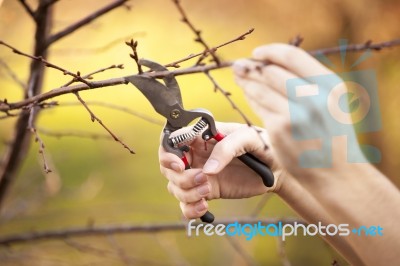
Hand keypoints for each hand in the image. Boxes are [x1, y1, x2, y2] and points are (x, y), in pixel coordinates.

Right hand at [159, 122, 281, 218]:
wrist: (278, 169)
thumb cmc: (264, 145)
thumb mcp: (248, 138)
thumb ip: (226, 148)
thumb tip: (207, 170)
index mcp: (202, 137)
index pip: (173, 140)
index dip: (168, 153)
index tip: (180, 163)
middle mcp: (197, 155)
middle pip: (168, 167)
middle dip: (179, 176)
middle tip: (200, 178)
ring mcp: (200, 174)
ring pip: (175, 186)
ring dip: (186, 192)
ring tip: (207, 192)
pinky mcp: (207, 192)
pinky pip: (187, 204)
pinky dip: (189, 209)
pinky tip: (204, 207)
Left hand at [233, 44, 365, 179]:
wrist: (337, 171)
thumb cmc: (333, 134)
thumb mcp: (332, 102)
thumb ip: (310, 82)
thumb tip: (275, 62)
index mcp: (329, 84)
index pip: (292, 56)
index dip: (270, 51)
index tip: (256, 52)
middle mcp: (313, 96)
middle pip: (271, 71)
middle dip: (252, 65)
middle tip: (240, 64)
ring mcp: (295, 113)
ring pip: (260, 87)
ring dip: (246, 79)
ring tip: (238, 74)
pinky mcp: (279, 129)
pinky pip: (258, 105)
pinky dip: (249, 96)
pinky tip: (245, 91)